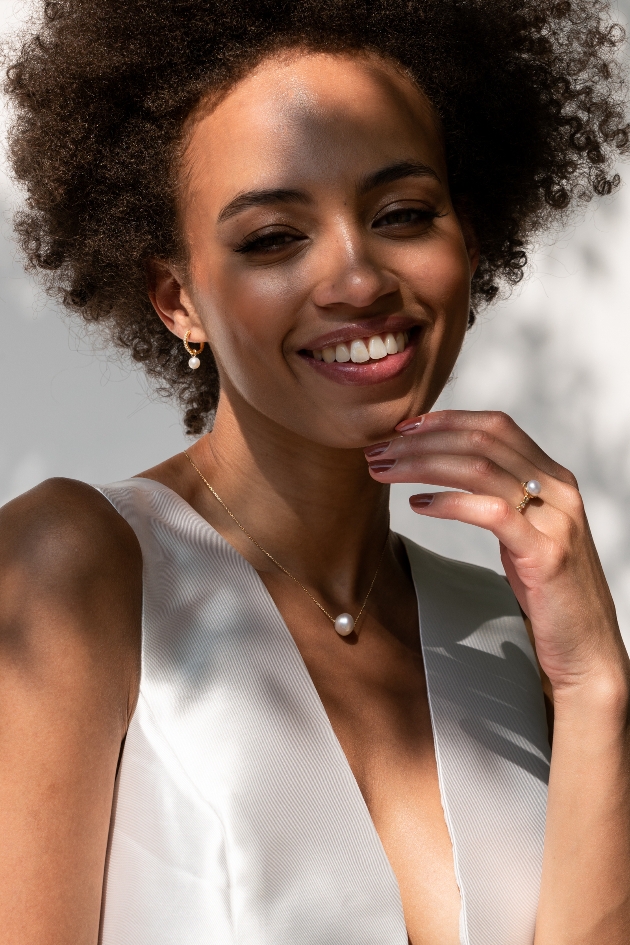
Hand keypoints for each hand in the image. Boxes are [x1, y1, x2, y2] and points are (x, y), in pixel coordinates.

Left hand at [365, 410, 627, 694]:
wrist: (588, 647)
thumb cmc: (550, 593)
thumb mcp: (525, 533)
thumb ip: (500, 499)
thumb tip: (450, 478)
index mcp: (553, 478)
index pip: (496, 426)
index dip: (446, 419)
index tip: (403, 427)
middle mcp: (558, 489)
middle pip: (482, 440)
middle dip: (423, 440)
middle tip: (379, 451)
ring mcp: (554, 518)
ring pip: (479, 468)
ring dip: (423, 464)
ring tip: (385, 472)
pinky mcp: (545, 552)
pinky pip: (490, 511)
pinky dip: (449, 502)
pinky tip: (418, 505)